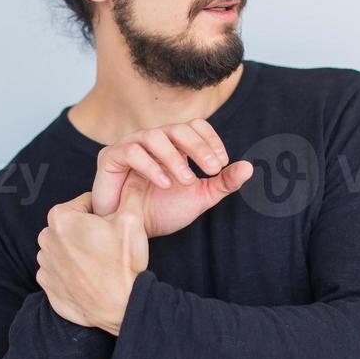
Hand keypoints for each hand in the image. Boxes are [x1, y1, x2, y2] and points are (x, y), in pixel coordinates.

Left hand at [36, 172, 149, 334]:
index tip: (114, 229)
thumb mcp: (132, 220)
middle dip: (89, 233)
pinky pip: (59, 270)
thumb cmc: (123, 262)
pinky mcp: (46, 284)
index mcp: (61, 217)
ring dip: (80, 252)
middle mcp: (45, 237)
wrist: (119, 306)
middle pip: (73, 226)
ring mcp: (44, 263)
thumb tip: (135, 173)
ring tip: (101, 264)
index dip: (105, 215)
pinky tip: (89, 279)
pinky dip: (72, 273)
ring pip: (66, 248)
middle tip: (110, 247)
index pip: (85, 205)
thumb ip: (131, 192)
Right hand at [90, 120, 253, 236]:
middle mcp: (153, 140)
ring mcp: (131, 145)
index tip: (222, 164)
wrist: (129, 231)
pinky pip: (132, 151)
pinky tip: (164, 184)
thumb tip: (249, 168)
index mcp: (174, 145)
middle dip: (199, 147)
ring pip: (155, 136)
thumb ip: (222, 183)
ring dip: (175, 158)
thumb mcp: (198, 198)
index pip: (195, 127)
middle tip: (214, 168)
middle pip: (178, 128)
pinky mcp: (110, 156)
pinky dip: (151, 166)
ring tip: (187, 181)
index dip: (210, 140)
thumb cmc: (161, 212)